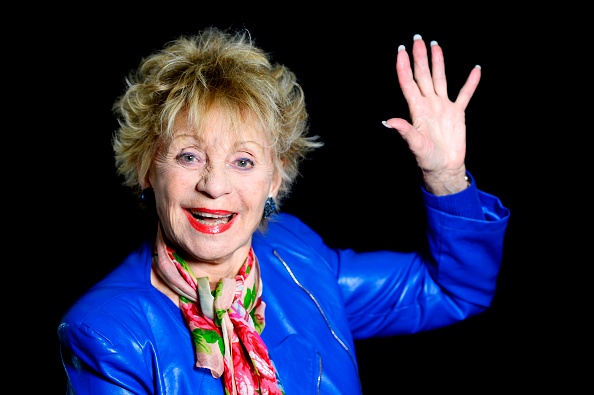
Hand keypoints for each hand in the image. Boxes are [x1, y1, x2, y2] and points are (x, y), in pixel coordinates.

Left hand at [382, 34, 480, 195]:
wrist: (444, 168)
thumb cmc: (427, 159)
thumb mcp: (415, 145)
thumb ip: (404, 131)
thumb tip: (387, 121)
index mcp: (417, 110)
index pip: (408, 83)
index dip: (404, 66)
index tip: (401, 50)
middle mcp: (428, 104)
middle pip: (423, 75)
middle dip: (420, 57)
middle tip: (417, 38)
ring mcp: (443, 107)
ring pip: (440, 79)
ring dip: (438, 62)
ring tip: (435, 45)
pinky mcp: (457, 114)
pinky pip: (465, 95)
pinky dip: (471, 83)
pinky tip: (475, 69)